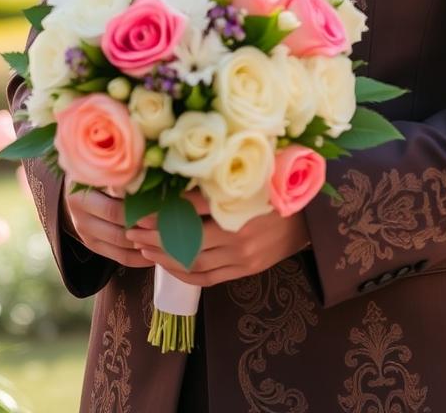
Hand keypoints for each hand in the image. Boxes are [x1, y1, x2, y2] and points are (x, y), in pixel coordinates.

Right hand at [60, 177, 206, 269]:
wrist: (76, 181)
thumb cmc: (101, 165)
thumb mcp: (109, 163)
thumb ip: (130, 171)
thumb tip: (165, 177)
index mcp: (82, 189)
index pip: (116, 208)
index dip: (143, 211)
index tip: (168, 209)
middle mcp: (78, 212)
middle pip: (119, 228)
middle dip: (149, 228)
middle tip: (175, 227)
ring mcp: (83, 230)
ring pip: (121, 244)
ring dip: (147, 244)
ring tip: (172, 239)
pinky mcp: (91, 244)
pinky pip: (118, 256)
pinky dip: (140, 257)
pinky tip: (158, 253)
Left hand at [129, 190, 311, 287]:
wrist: (312, 217)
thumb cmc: (279, 186)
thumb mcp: (254, 172)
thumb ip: (222, 172)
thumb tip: (179, 167)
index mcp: (241, 201)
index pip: (192, 206)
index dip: (163, 209)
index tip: (140, 207)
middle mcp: (240, 232)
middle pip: (187, 238)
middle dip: (155, 235)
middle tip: (132, 228)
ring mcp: (243, 256)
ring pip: (194, 261)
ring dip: (164, 256)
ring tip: (143, 247)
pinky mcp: (246, 270)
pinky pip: (208, 278)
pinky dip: (183, 274)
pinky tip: (167, 265)